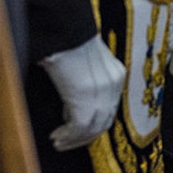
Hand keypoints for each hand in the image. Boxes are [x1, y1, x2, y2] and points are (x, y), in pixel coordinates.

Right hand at [38, 35, 124, 150]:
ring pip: (93, 128)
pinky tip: (57, 135)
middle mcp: (113, 84)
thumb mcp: (84, 64)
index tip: (75, 131)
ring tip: (59, 141)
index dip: (93, 125)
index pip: (109, 109)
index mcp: (116, 75)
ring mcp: (101, 92)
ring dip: (74, 139)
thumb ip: (86, 84)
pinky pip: (79, 126)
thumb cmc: (67, 42)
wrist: (62, 29)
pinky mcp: (86, 97)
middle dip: (84, 137)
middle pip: (104, 122)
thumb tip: (73, 107)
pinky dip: (68, 135)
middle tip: (66, 142)